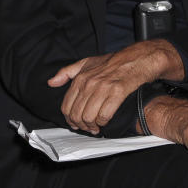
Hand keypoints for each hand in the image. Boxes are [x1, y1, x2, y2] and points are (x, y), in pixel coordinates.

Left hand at [47, 40, 183, 134]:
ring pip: (89, 117)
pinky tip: (105, 122)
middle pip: (77, 114)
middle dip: (80, 125)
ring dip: (92, 126)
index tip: (75, 124)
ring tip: (96, 128)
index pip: (66, 106)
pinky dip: (103, 122)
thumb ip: (66, 72)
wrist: (136, 59)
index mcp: (80, 78)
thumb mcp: (85, 63)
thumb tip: (51, 82)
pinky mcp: (117, 92)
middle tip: (87, 128)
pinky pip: (104, 115)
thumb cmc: (111, 62)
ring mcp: (103, 88)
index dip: (69, 119)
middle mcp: (89, 83)